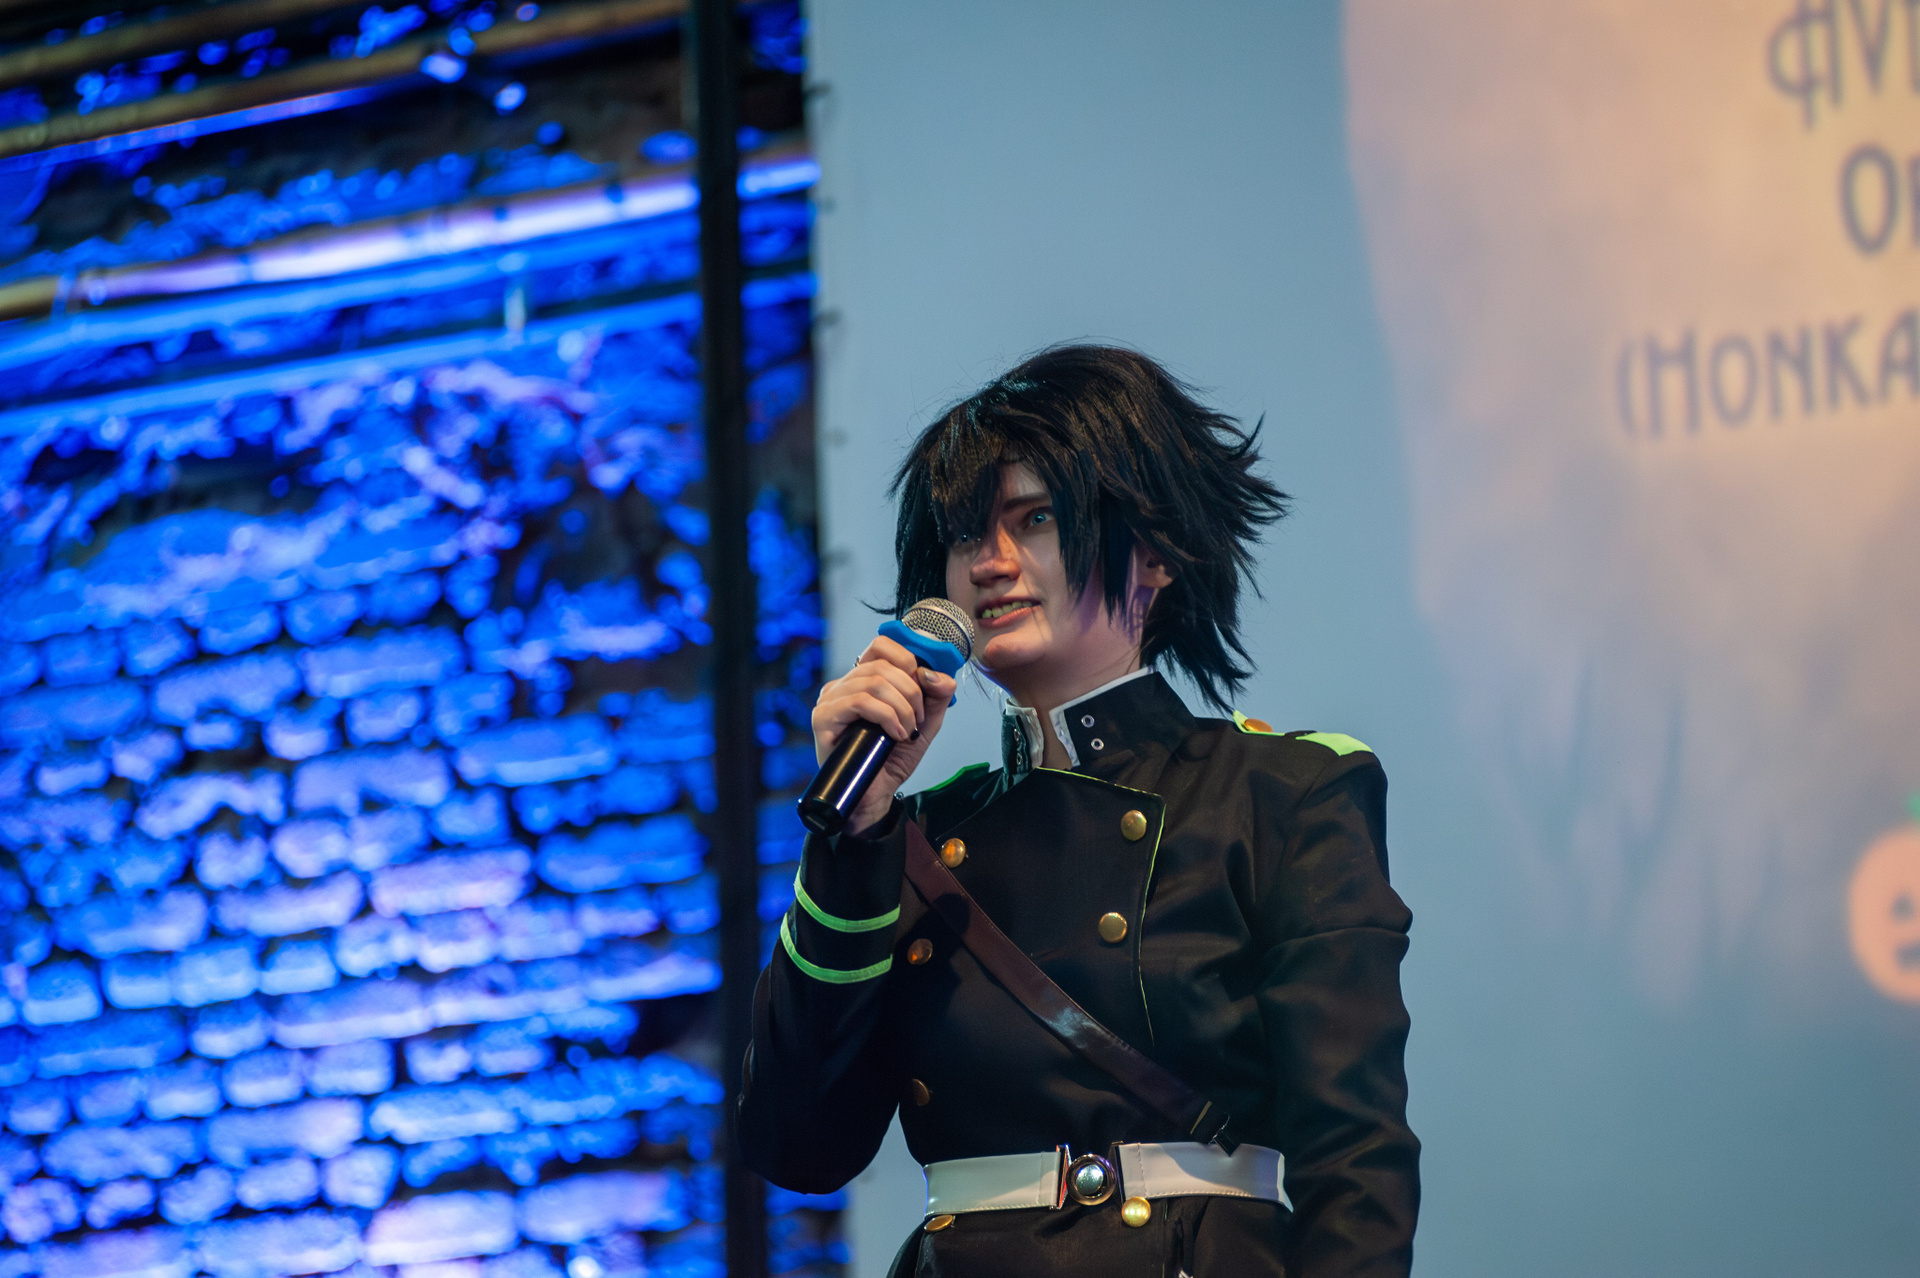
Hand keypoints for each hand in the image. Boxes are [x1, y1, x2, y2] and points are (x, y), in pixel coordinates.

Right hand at [810, 635, 957, 835]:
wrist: (875, 795)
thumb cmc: (892, 759)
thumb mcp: (923, 724)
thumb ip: (936, 697)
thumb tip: (939, 674)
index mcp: (862, 680)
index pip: (881, 646)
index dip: (907, 660)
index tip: (921, 688)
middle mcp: (842, 685)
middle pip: (881, 665)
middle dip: (911, 692)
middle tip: (917, 720)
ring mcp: (830, 700)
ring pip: (872, 682)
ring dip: (901, 707)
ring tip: (907, 731)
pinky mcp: (823, 719)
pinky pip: (859, 702)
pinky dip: (886, 716)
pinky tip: (895, 735)